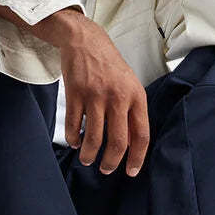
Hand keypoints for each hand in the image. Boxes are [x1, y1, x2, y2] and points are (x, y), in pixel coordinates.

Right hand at [60, 18, 149, 176]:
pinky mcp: (75, 93)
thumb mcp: (129, 85)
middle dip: (111, 162)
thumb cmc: (110, 66)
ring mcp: (95, 95)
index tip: (131, 172)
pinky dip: (73, 139)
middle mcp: (118, 97)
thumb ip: (131, 113)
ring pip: (93, 137)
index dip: (137, 158)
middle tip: (106, 170)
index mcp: (136, 96)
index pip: (141, 135)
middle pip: (117, 142)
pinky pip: (74, 126)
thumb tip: (129, 146)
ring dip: (89, 154)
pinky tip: (75, 142)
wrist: (85, 41)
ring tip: (86, 159)